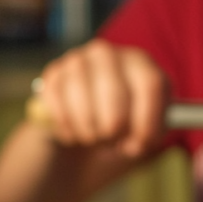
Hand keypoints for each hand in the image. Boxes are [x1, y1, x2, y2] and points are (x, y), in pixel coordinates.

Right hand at [36, 39, 170, 157]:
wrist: (80, 136)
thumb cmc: (119, 133)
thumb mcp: (141, 137)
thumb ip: (146, 138)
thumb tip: (135, 143)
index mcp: (140, 64)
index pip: (150, 84)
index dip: (146, 120)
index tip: (139, 147)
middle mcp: (108, 54)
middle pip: (115, 93)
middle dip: (113, 130)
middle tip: (112, 144)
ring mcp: (77, 61)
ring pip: (83, 102)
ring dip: (89, 132)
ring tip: (93, 140)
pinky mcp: (53, 75)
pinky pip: (58, 107)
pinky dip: (67, 130)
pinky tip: (73, 136)